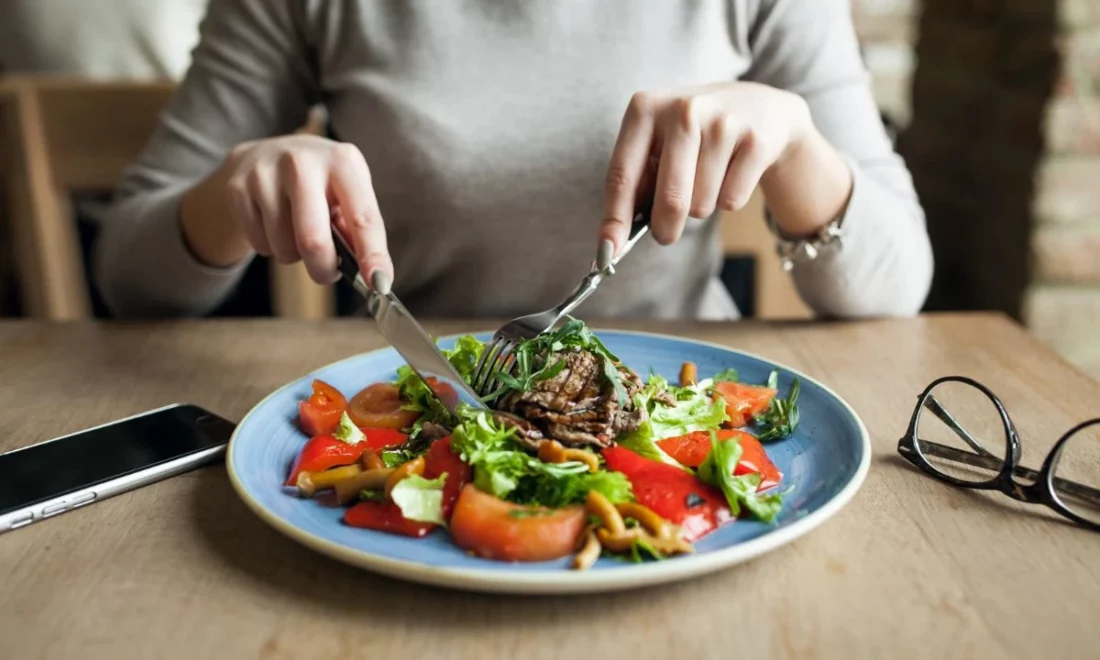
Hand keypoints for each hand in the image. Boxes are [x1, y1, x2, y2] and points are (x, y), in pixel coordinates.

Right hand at [182, 135, 391, 290]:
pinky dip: (271, 247)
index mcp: (341, 161)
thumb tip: (373, 274)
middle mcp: (302, 162)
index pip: (363, 216)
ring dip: (295, 256)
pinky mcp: (237, 189)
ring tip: (296, 232)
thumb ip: (359, 228)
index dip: (373, 255)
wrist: (263, 155)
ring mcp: (265, 174)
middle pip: (313, 239)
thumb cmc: (319, 182)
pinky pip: (260, 246)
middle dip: (323, 269)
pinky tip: (273, 224)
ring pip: (284, 249)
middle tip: (326, 272)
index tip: (380, 284)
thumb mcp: (347, 191)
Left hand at [599, 82, 813, 251]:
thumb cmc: (694, 135)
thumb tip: (614, 239)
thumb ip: (637, 182)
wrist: (760, 107)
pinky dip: (728, 200)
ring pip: (702, 205)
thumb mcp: (658, 143)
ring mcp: (722, 123)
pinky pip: (731, 201)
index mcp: (645, 108)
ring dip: (701, 207)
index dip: (615, 219)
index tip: (608, 252)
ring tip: (708, 178)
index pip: (622, 175)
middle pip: (670, 200)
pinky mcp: (755, 141)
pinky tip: (732, 172)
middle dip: (665, 229)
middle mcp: (683, 110)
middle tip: (665, 235)